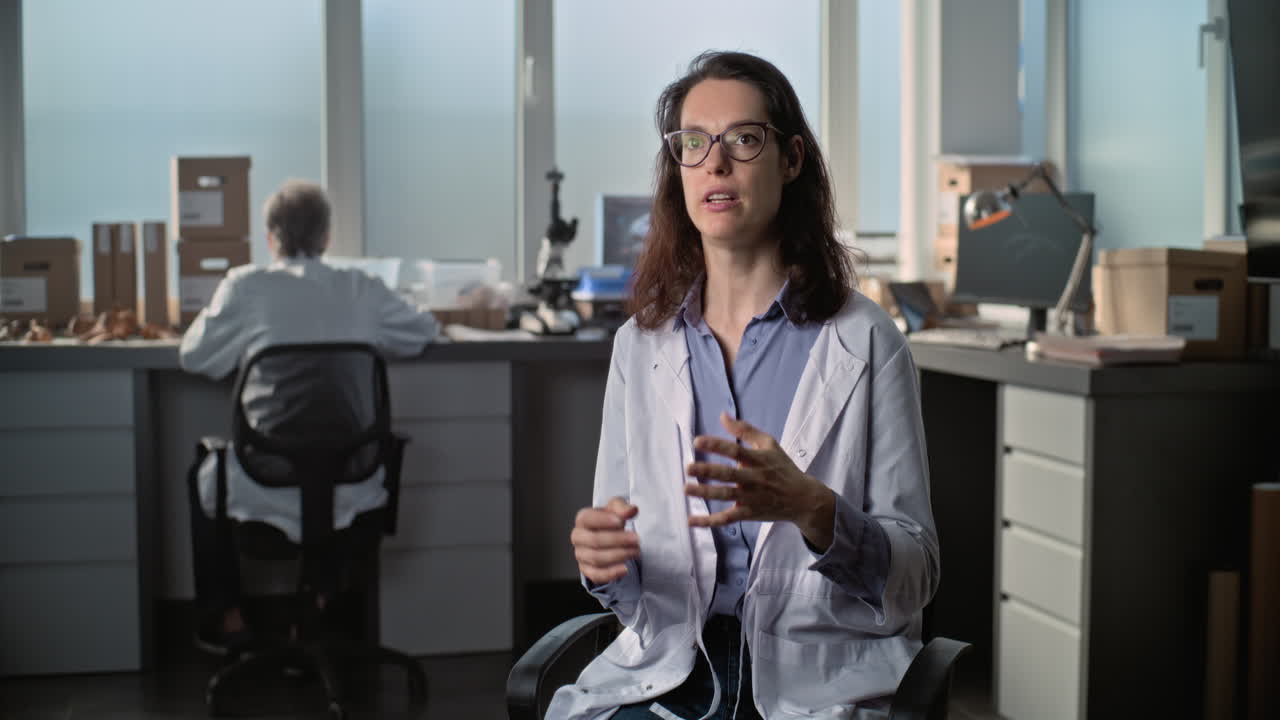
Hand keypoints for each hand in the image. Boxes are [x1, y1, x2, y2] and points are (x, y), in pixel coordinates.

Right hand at [570, 496, 640, 583]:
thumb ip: (622, 508)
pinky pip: (596, 575)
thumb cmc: (610, 521)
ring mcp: (581, 554)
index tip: (621, 522)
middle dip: (618, 540)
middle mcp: (578, 537)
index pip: (588, 519)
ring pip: (597, 558)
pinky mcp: (587, 570)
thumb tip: (631, 510)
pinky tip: (624, 569)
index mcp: (582, 519)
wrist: (609, 536)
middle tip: (635, 539)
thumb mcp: (616, 509)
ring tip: (635, 551)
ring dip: (619, 555)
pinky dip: (611, 573)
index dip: (604, 521)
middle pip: (595, 540)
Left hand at [685, 412, 834, 549]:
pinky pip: (727, 518)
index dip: (717, 445)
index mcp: (758, 459)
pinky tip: (691, 521)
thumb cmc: (782, 468)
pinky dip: (709, 521)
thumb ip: (745, 430)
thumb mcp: (769, 444)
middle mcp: (754, 478)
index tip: (697, 441)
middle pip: (729, 475)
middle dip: (708, 471)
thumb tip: (722, 415)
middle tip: (689, 468)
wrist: (803, 499)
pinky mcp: (749, 513)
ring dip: (706, 493)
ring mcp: (751, 497)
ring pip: (726, 496)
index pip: (735, 450)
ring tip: (686, 489)